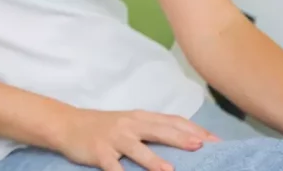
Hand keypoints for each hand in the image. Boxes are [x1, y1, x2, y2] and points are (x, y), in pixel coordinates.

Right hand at [57, 107, 219, 170]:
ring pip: (137, 148)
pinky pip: (112, 165)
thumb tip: (185, 140)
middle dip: (181, 139)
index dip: (194, 130)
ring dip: (153, 160)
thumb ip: (152, 129)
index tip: (215, 141)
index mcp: (140, 117)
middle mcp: (129, 125)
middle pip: (159, 130)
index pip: (172, 121)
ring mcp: (114, 138)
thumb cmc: (104, 127)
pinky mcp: (99, 152)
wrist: (67, 124)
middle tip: (202, 147)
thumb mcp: (129, 124)